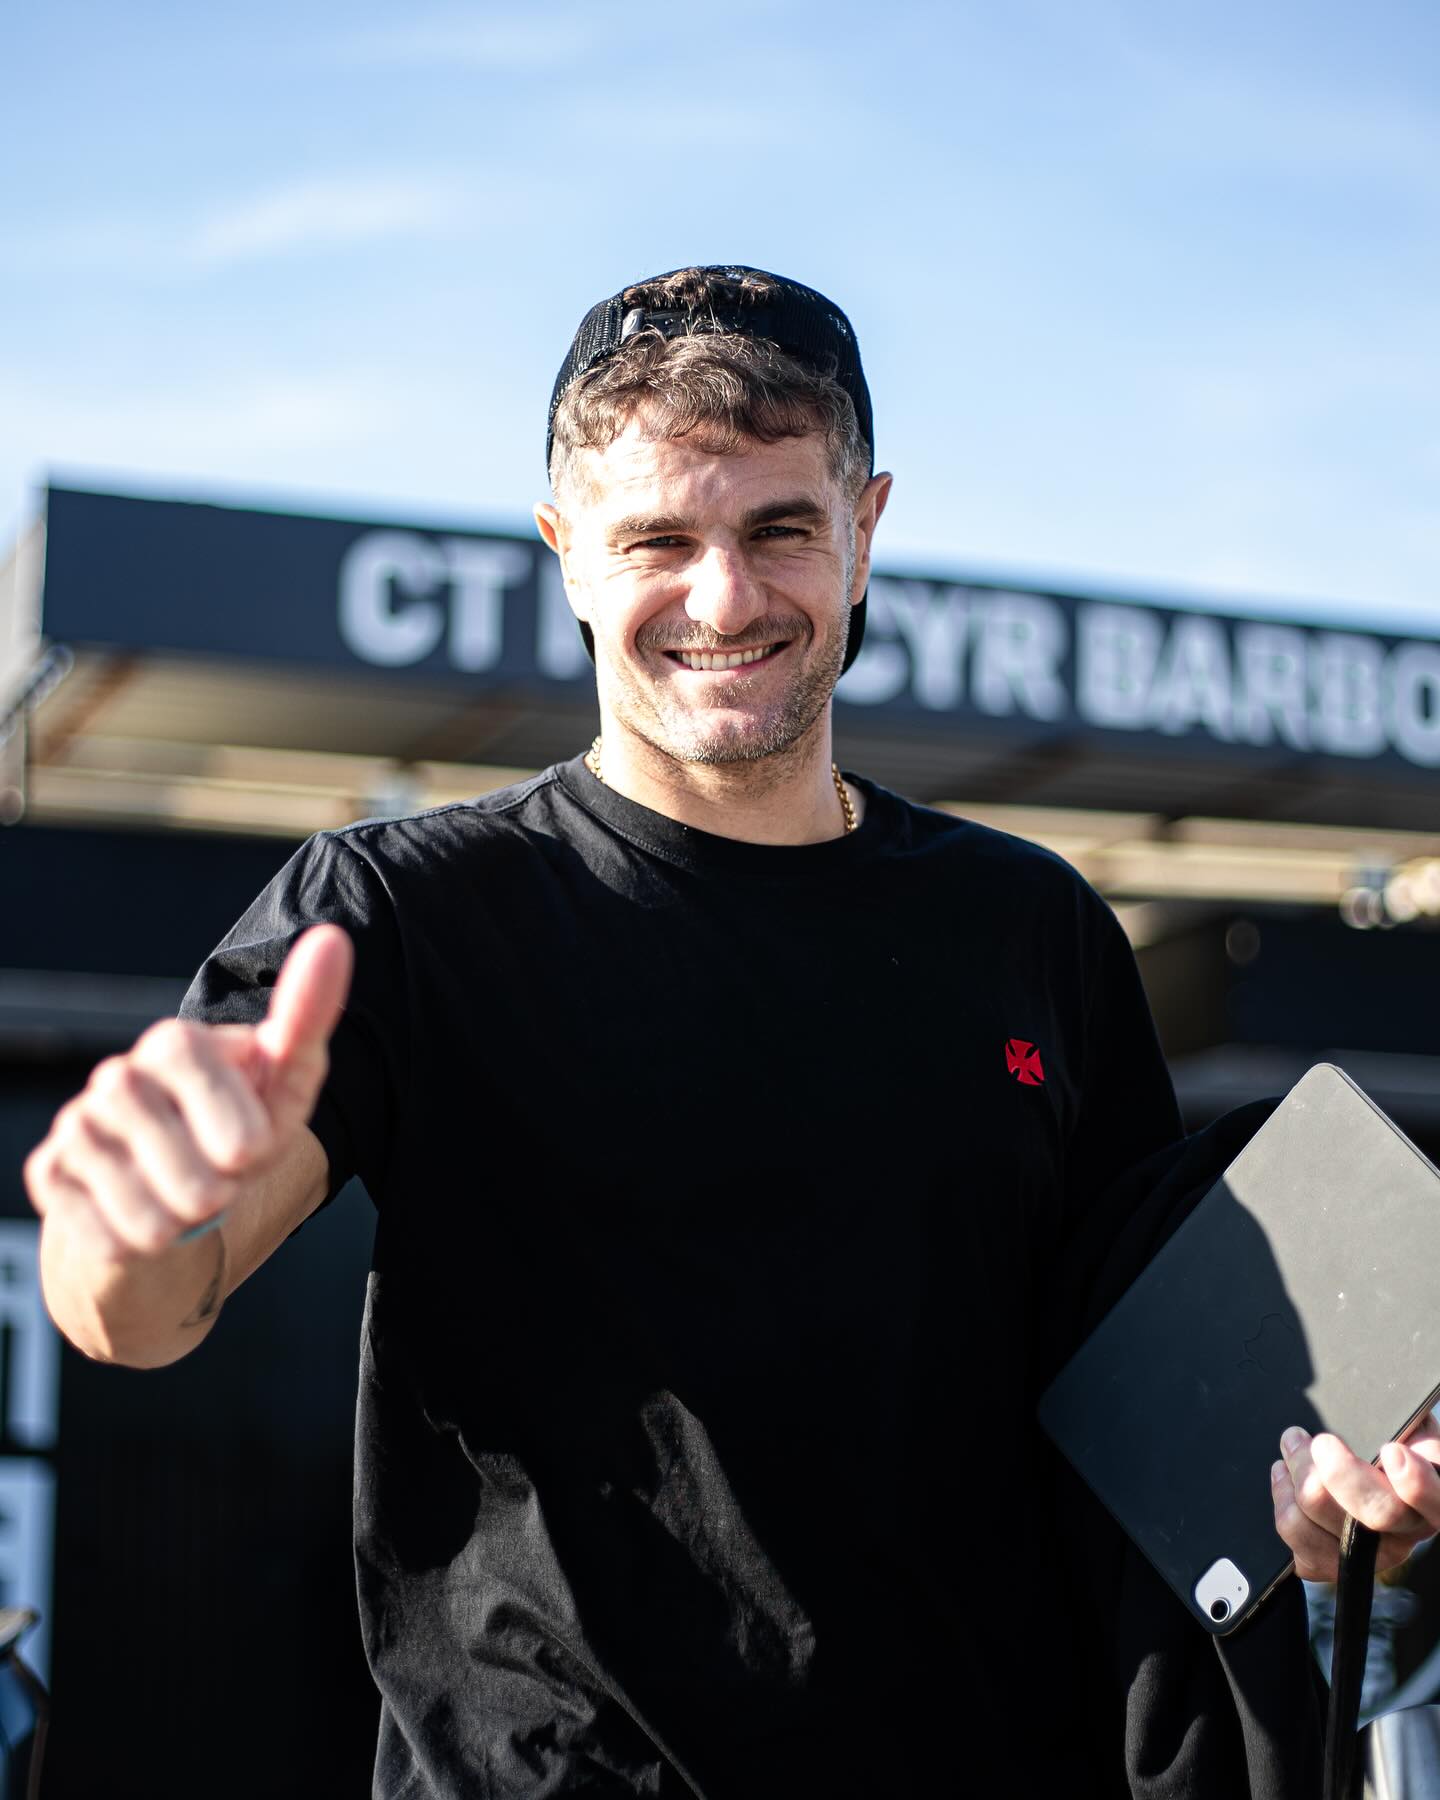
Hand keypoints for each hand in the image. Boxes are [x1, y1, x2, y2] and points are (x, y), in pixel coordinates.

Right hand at [24, 925, 352, 1263]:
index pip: (220, 1110)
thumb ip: (307, 1019)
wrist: (170, 1197)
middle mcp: (117, 1076)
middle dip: (221, 1196)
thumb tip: (332, 939)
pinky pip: (109, 1241)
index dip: (239, 1136)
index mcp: (175, 1044)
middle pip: (196, 1184)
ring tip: (180, 1196)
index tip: (250, 1150)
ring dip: (182, 1225)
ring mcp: (77, 1125)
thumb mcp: (284, 1086)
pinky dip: (137, 1245)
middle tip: (217, 1177)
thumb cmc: (237, 1130)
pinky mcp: (48, 1175)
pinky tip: (135, 1216)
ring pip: (151, 1221)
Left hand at [1272, 1414, 1439, 1579]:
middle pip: (1378, 1512)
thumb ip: (1409, 1431)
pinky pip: (1298, 1537)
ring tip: (1293, 1444)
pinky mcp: (1333, 1562)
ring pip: (1328, 1519)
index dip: (1416, 1484)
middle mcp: (1405, 1533)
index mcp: (1432, 1498)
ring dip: (1299, 1474)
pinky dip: (1283, 1499)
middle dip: (1340, 1471)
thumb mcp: (1411, 1433)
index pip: (1438, 1501)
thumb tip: (1395, 1429)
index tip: (1392, 1451)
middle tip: (1321, 1442)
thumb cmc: (1392, 1448)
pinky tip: (1285, 1477)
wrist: (1367, 1479)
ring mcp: (1370, 1554)